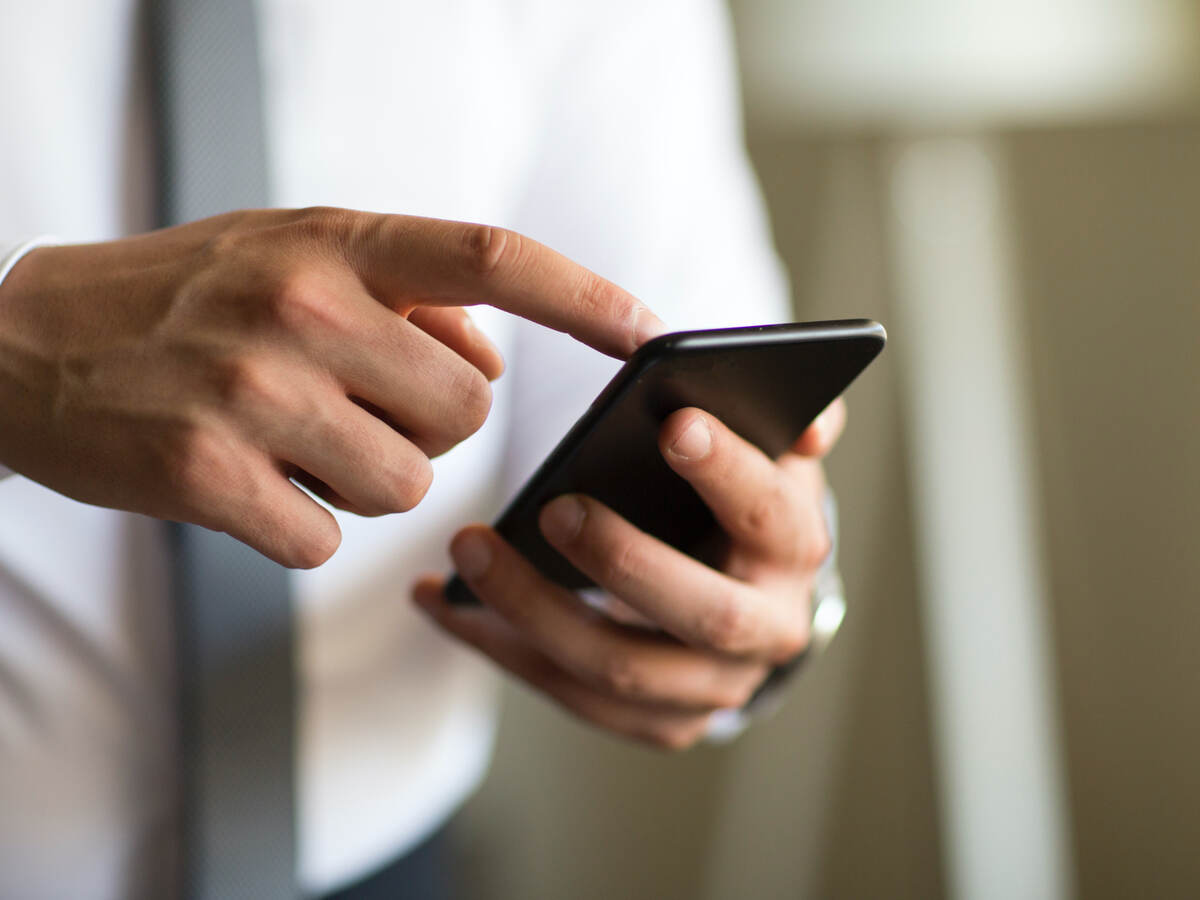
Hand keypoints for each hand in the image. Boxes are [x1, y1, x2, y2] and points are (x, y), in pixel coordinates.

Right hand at [0, 208, 664, 566]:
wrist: (26, 345)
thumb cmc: (186, 298)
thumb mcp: (295, 254)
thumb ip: (407, 296)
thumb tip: (497, 362)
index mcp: (335, 242)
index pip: (492, 258)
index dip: (584, 297)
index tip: (650, 333)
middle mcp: (302, 307)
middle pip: (467, 411)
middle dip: (432, 424)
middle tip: (357, 404)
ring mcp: (254, 392)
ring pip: (408, 485)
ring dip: (368, 479)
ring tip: (293, 439)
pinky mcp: (210, 478)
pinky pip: (327, 537)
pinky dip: (303, 523)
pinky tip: (248, 480)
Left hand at [414, 399, 845, 748]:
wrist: (745, 594)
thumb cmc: (737, 505)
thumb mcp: (767, 455)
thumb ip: (785, 422)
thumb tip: (810, 421)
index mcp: (794, 550)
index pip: (769, 513)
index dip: (727, 472)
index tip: (673, 422)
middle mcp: (766, 629)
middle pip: (701, 611)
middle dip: (624, 561)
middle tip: (553, 508)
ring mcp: (710, 688)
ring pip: (618, 667)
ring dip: (534, 609)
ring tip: (466, 550)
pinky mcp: (657, 722)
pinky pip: (568, 693)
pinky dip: (498, 647)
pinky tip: (440, 602)